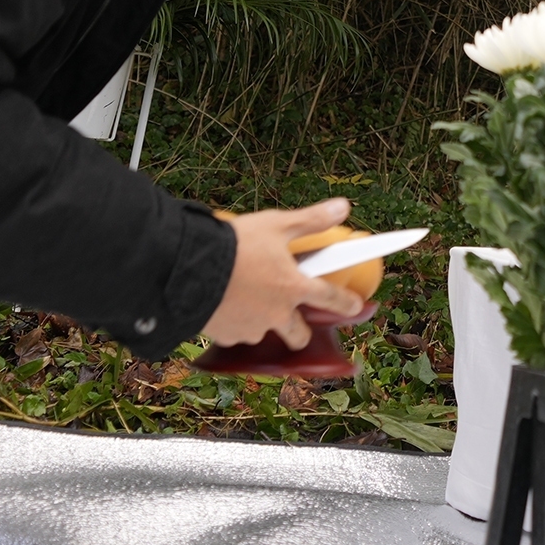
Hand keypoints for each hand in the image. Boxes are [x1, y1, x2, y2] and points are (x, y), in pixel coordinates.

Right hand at [203, 197, 367, 348]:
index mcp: (293, 287)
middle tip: (293, 320)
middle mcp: (276, 314)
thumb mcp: (276, 225)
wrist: (190, 267)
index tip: (354, 307)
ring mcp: (252, 328)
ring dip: (261, 321)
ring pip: (264, 331)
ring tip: (247, 299)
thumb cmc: (235, 245)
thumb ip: (311, 220)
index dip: (346, 303)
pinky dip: (235, 323)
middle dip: (299, 331)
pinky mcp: (227, 336)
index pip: (330, 298)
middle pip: (298, 335)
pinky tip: (226, 304)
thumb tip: (342, 208)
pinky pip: (236, 333)